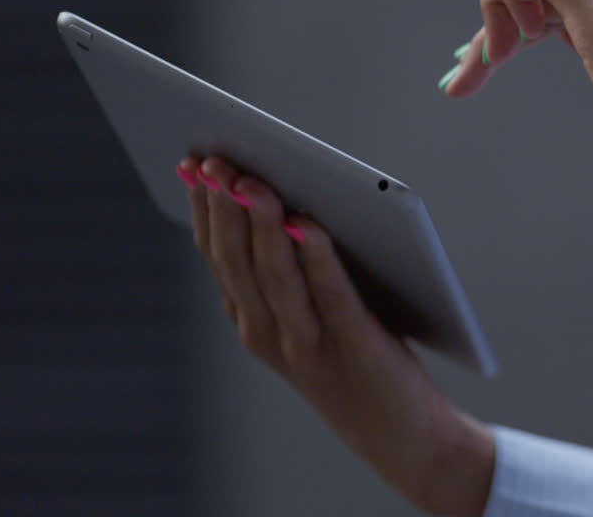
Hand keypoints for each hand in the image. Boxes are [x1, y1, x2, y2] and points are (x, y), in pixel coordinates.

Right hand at [177, 156, 493, 516]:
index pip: (216, 255)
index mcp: (251, 321)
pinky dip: (316, 259)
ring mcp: (306, 345)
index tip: (194, 161)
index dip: (204, 207)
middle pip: (237, 260)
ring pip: (273, 277)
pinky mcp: (351, 347)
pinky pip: (329, 296)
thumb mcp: (306, 314)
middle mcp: (267, 334)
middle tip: (216, 159)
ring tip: (253, 182)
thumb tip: (271, 192)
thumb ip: (288, 267)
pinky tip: (308, 225)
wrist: (398, 432)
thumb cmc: (355, 357)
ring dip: (259, 226)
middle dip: (224, 206)